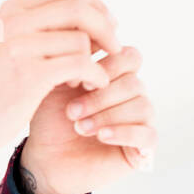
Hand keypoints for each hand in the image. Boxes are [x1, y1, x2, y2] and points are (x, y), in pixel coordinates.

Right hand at [0, 0, 121, 159]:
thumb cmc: (3, 83)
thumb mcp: (17, 43)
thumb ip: (48, 25)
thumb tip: (100, 14)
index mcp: (12, 9)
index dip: (94, 4)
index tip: (107, 24)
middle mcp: (13, 22)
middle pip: (77, 8)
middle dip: (105, 27)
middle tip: (115, 47)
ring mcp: (20, 47)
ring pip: (81, 39)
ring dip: (95, 59)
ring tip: (86, 77)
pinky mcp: (31, 74)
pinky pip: (81, 64)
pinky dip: (96, 75)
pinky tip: (92, 85)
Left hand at [21, 43, 157, 193]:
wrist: (45, 159)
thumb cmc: (50, 120)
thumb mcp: (56, 86)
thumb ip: (73, 60)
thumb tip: (87, 34)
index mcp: (116, 75)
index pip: (129, 56)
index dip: (105, 66)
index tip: (73, 82)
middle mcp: (132, 95)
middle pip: (134, 81)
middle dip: (101, 95)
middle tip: (71, 111)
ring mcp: (140, 120)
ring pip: (142, 105)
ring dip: (107, 114)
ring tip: (79, 126)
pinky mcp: (142, 148)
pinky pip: (148, 134)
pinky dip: (122, 132)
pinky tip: (100, 136)